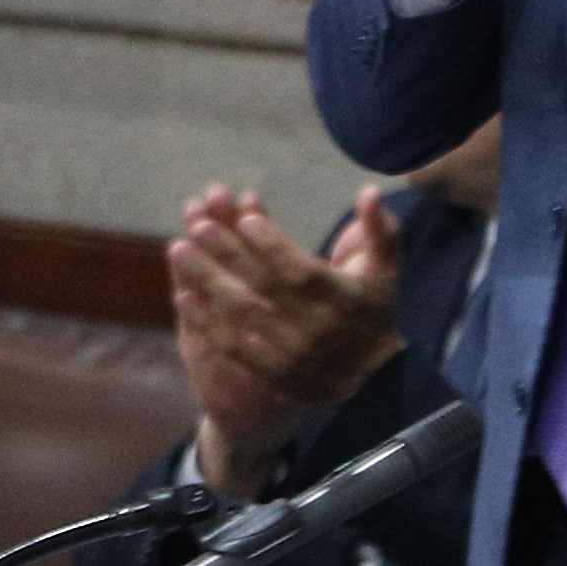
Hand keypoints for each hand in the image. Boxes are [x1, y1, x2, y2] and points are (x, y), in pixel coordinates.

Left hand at [166, 185, 407, 494]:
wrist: (371, 373)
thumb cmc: (373, 305)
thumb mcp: (386, 268)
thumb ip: (380, 230)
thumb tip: (369, 192)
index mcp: (344, 300)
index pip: (302, 273)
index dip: (273, 246)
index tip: (247, 218)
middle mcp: (317, 331)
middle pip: (264, 290)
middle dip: (228, 254)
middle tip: (199, 225)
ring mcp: (292, 355)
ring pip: (242, 315)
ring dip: (207, 282)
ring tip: (179, 249)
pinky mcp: (272, 373)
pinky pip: (233, 346)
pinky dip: (205, 323)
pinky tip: (182, 295)